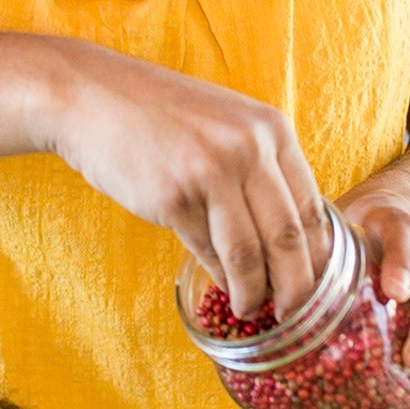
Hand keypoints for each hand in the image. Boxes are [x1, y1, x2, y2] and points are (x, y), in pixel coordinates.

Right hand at [38, 39, 330, 319]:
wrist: (91, 95)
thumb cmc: (157, 111)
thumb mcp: (224, 122)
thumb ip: (259, 166)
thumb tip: (289, 237)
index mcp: (269, 128)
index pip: (311, 207)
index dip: (318, 257)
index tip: (318, 285)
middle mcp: (248, 148)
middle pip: (288, 238)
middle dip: (296, 287)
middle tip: (295, 313)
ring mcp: (210, 172)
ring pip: (250, 255)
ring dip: (255, 293)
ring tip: (252, 308)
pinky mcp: (173, 198)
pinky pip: (209, 252)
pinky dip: (221, 278)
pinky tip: (223, 288)